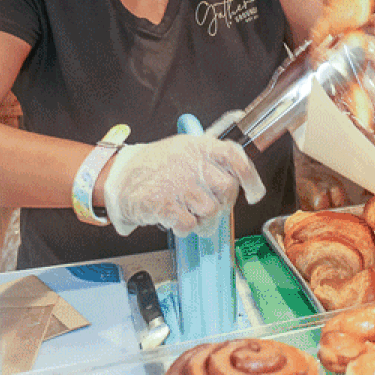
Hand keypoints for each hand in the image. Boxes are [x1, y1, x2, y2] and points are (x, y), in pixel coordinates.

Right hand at [102, 134, 265, 236]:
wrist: (119, 177)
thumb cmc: (156, 166)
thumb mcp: (184, 150)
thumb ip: (211, 159)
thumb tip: (240, 179)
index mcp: (198, 146)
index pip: (234, 156)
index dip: (250, 176)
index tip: (255, 194)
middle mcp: (191, 162)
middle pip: (226, 188)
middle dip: (222, 204)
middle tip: (209, 208)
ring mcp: (178, 183)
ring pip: (211, 210)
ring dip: (203, 219)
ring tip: (189, 214)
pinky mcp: (164, 203)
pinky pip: (189, 224)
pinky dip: (185, 228)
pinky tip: (175, 219)